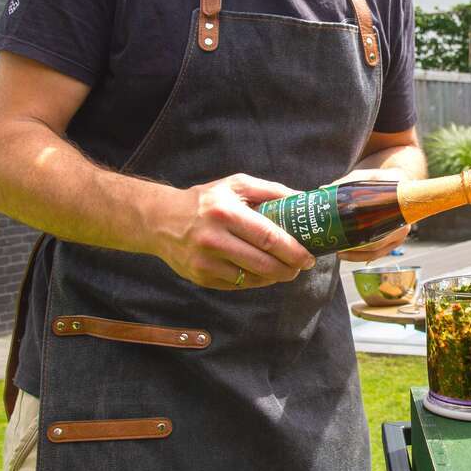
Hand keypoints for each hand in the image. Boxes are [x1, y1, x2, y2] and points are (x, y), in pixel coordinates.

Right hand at [152, 173, 316, 289]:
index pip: (269, 238)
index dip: (294, 251)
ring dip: (274, 277)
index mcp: (226, 213)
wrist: (161, 220)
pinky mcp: (200, 277)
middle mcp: (213, 239)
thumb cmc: (207, 200)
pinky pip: (237, 285)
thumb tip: (305, 199)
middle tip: (302, 267)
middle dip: (289, 269)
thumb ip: (272, 191)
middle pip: (264, 263)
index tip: (309, 257)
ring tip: (284, 269)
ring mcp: (205, 262)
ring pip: (252, 279)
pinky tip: (261, 272)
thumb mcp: (237, 185)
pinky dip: (254, 281)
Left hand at [331, 167, 412, 261]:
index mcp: (398, 210)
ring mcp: (399, 234)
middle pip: (377, 246)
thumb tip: (323, 189)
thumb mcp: (366, 177)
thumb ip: (346, 182)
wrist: (400, 182)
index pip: (380, 232)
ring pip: (378, 252)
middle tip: (338, 249)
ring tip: (340, 253)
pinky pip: (380, 252)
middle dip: (356, 251)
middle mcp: (401, 225)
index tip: (346, 242)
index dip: (362, 241)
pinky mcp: (395, 239)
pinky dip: (364, 255)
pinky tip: (350, 254)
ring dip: (358, 256)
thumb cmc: (383, 179)